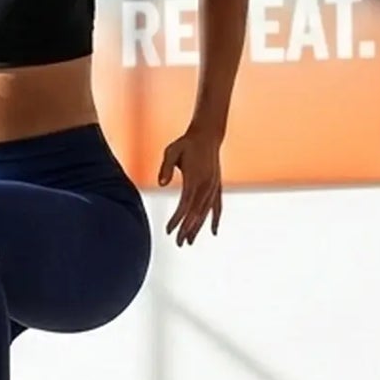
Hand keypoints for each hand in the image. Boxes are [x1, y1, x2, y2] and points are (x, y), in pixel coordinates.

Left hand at [157, 126, 223, 245]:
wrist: (207, 135)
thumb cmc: (186, 143)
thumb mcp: (172, 151)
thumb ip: (166, 167)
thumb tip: (161, 184)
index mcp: (195, 178)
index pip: (185, 205)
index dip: (177, 219)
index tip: (169, 231)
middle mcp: (207, 185)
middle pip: (196, 213)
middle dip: (187, 229)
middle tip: (178, 244)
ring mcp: (214, 186)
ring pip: (206, 212)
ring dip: (198, 228)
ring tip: (189, 242)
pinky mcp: (217, 186)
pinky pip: (218, 207)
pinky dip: (216, 219)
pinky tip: (214, 233)